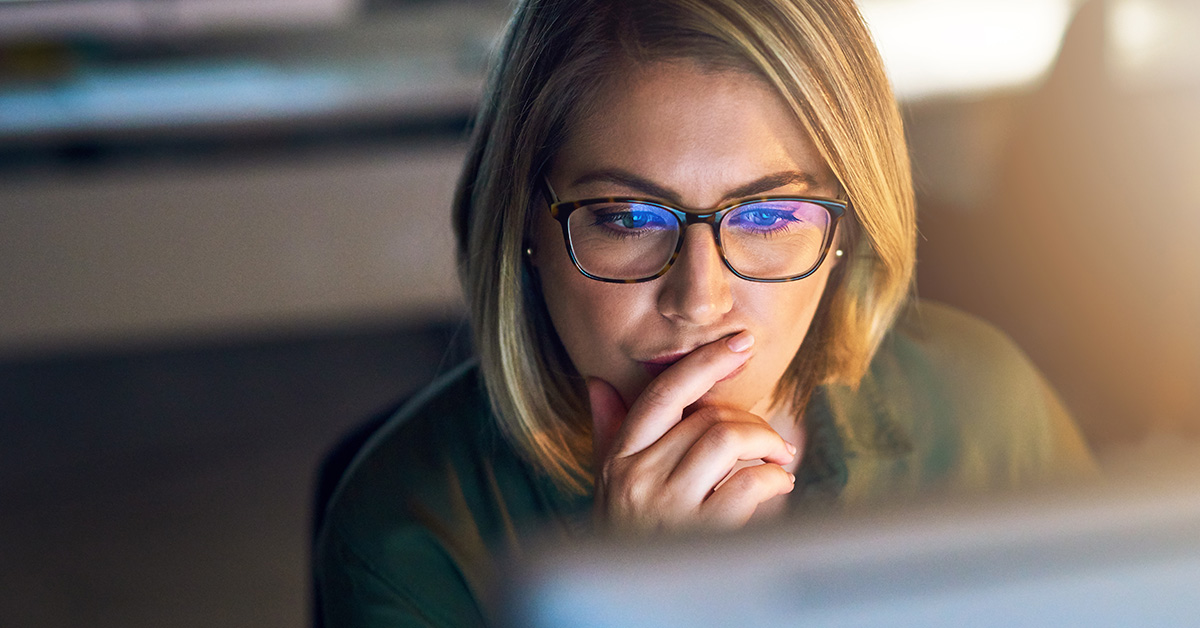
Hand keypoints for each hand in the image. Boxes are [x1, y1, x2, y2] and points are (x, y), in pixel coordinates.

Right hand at [588, 331, 796, 532]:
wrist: (625, 609)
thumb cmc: (624, 541)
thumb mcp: (606, 487)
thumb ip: (608, 434)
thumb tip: (597, 383)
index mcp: (618, 459)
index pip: (663, 393)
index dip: (705, 362)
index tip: (740, 344)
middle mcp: (637, 478)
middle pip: (707, 417)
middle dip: (750, 422)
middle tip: (771, 441)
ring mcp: (667, 508)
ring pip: (728, 440)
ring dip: (768, 444)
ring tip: (780, 461)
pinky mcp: (699, 536)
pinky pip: (748, 484)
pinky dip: (775, 480)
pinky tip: (779, 487)